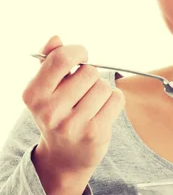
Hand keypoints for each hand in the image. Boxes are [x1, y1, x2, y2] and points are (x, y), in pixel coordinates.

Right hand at [23, 35, 124, 176]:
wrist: (64, 156)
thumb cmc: (57, 112)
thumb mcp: (45, 88)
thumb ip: (49, 60)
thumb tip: (55, 38)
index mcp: (33, 94)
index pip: (61, 58)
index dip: (78, 52)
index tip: (82, 58)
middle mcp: (49, 110)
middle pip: (88, 72)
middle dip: (91, 76)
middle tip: (84, 91)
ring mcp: (71, 124)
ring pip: (103, 86)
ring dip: (102, 91)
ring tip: (92, 103)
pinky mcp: (93, 133)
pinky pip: (116, 99)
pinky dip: (115, 101)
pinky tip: (103, 110)